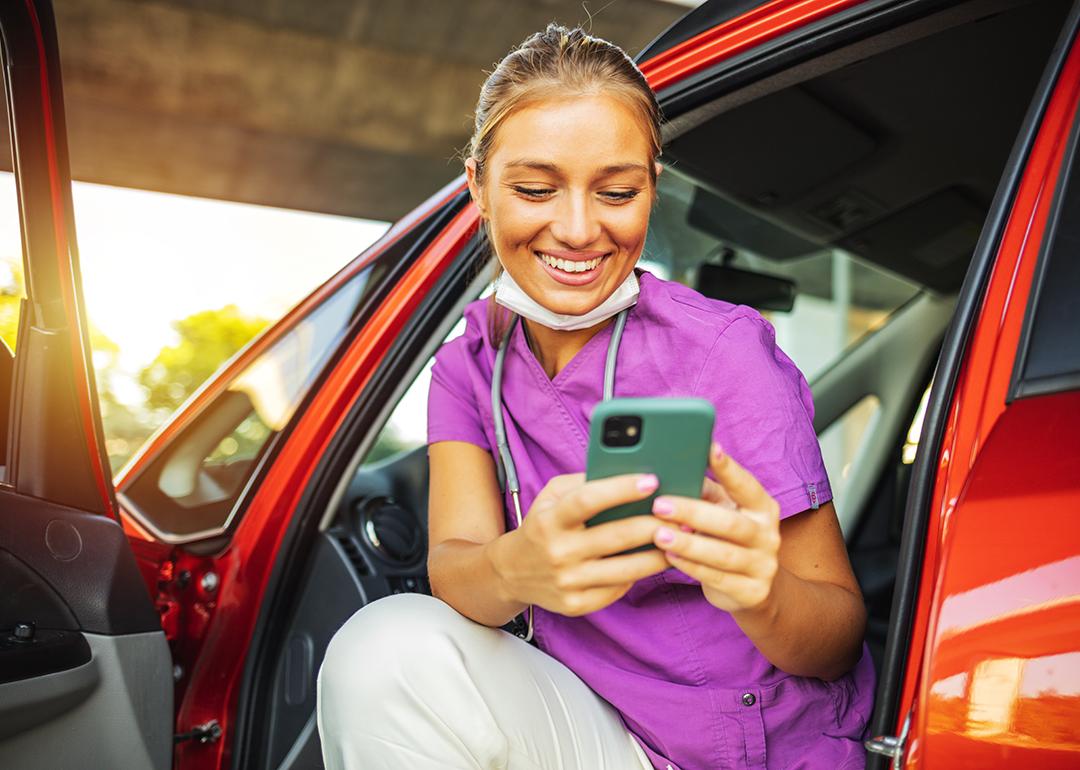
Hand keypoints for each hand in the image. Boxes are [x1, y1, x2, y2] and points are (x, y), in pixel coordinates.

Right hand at [489, 472, 669, 616]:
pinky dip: (640, 574)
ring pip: (626, 569)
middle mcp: (558, 552)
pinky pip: (618, 589)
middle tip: (681, 514)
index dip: (621, 489)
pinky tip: (656, 561)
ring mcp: (568, 582)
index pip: (588, 500)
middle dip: (654, 524)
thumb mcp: (552, 496)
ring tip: (681, 539)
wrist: (512, 572)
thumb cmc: (542, 525)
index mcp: (550, 520)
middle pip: (616, 536)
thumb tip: (627, 471)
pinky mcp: (577, 605)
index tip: (651, 480)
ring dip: (659, 553)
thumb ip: (584, 482)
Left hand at [649, 444, 780, 613]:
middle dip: (693, 512)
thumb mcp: (723, 511)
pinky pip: (717, 578)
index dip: (729, 468)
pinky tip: (669, 556)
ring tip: (658, 534)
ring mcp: (764, 566)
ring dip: (688, 543)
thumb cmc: (728, 538)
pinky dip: (691, 566)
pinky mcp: (752, 592)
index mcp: (763, 508)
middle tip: (660, 505)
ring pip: (723, 554)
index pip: (747, 486)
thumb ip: (705, 492)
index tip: (710, 448)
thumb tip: (676, 470)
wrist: (754, 589)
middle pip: (730, 523)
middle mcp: (769, 535)